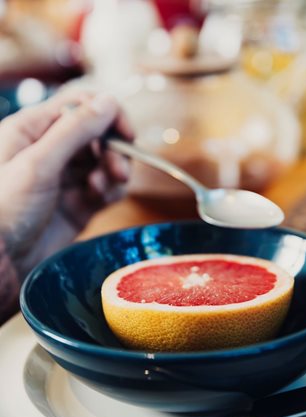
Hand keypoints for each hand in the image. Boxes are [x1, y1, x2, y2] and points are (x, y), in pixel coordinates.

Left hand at [0, 89, 133, 278]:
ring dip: (113, 172)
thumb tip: (109, 100)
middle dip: (113, 150)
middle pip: (98, 134)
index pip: (79, 105)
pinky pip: (106, 189)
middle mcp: (52, 151)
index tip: (127, 133)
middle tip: (118, 171)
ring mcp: (66, 179)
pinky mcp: (78, 205)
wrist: (0, 262)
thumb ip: (74, 131)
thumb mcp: (38, 164)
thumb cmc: (3, 210)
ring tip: (101, 189)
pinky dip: (110, 191)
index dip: (107, 114)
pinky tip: (99, 199)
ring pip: (105, 162)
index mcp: (33, 130)